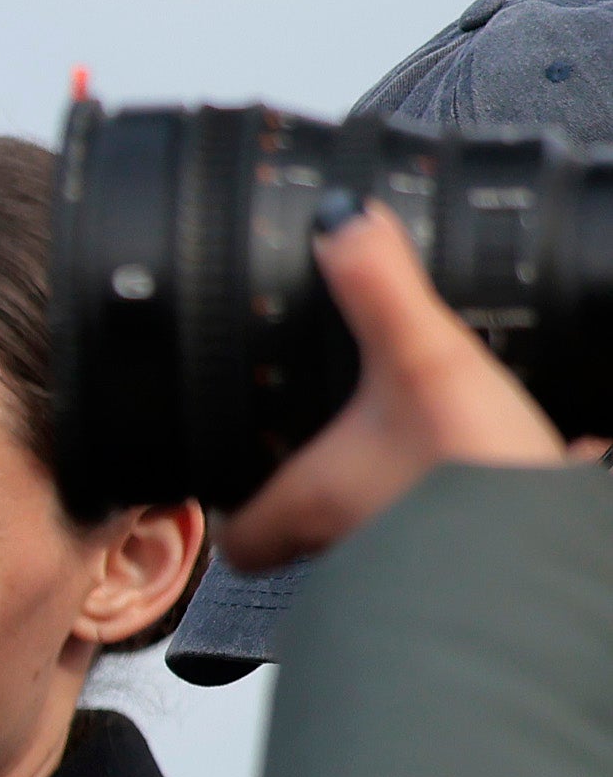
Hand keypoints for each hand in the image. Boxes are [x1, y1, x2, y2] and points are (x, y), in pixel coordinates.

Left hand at [220, 200, 593, 573]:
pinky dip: (476, 487)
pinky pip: (464, 519)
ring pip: (386, 525)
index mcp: (310, 500)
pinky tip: (509, 451)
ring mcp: (415, 553)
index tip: (228, 477)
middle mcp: (351, 542)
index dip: (230, 511)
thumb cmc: (468, 475)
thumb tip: (343, 223)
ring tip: (421, 439)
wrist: (548, 546)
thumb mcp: (421, 358)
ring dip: (400, 484)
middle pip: (307, 534)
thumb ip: (378, 289)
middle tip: (331, 442)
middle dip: (318, 487)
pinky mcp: (479, 551)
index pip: (238, 538)